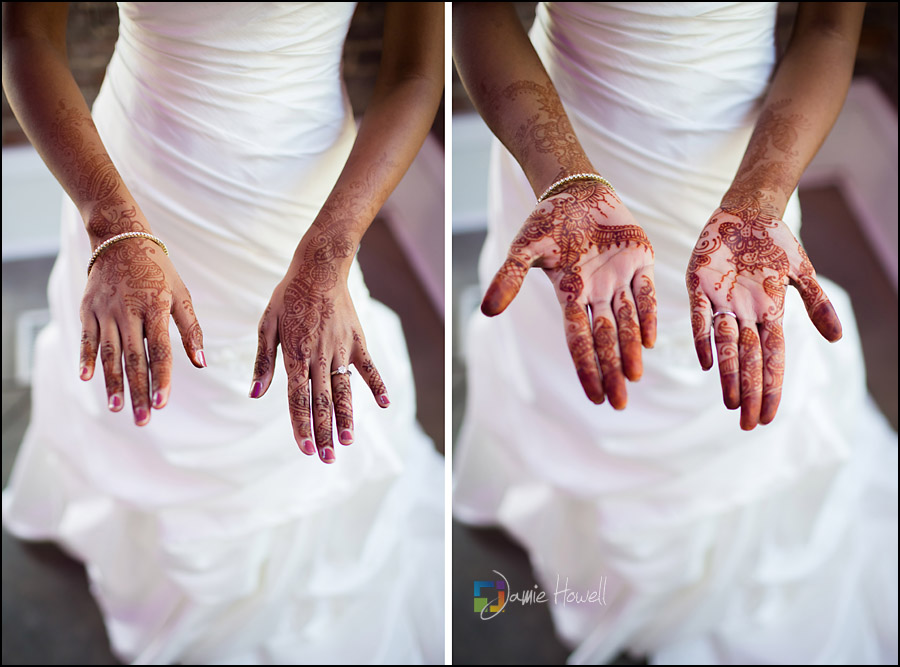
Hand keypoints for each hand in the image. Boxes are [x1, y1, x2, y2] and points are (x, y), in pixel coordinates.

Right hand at [79, 237, 205, 424]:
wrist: (121, 239)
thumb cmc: (158, 271)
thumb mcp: (181, 294)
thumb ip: (191, 329)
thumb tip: (202, 362)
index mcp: (155, 308)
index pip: (160, 350)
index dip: (162, 378)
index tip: (162, 403)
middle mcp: (128, 311)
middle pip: (134, 359)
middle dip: (138, 391)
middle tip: (143, 419)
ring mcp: (105, 310)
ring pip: (108, 353)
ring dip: (112, 382)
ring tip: (117, 408)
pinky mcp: (87, 309)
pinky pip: (86, 337)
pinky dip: (85, 358)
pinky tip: (85, 378)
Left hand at [251, 234, 388, 463]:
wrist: (318, 268)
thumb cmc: (287, 297)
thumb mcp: (267, 326)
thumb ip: (264, 362)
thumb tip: (254, 394)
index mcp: (296, 355)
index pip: (298, 399)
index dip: (301, 426)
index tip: (305, 449)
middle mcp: (320, 356)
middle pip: (322, 402)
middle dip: (323, 432)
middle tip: (326, 458)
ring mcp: (341, 350)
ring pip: (345, 390)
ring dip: (347, 418)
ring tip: (348, 442)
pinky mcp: (357, 340)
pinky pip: (369, 367)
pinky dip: (377, 385)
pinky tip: (384, 404)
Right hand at [481, 180, 656, 406]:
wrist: (575, 190)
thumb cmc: (546, 220)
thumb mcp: (523, 249)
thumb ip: (508, 279)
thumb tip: (486, 311)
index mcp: (569, 295)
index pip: (577, 340)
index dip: (585, 368)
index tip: (594, 397)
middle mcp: (595, 294)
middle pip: (605, 341)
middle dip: (611, 372)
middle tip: (618, 403)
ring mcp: (618, 279)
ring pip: (628, 324)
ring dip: (631, 351)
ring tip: (635, 379)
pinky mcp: (640, 261)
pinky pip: (646, 295)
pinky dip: (649, 316)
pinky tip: (651, 342)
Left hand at [686, 207, 841, 429]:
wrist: (747, 212)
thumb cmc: (774, 243)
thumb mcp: (802, 272)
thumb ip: (817, 305)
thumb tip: (838, 339)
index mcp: (769, 314)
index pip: (773, 359)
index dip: (771, 388)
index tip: (768, 417)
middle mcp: (745, 314)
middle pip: (750, 360)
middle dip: (750, 392)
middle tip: (746, 425)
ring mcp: (721, 302)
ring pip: (727, 346)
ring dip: (730, 374)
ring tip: (731, 403)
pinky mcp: (699, 286)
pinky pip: (700, 317)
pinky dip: (703, 338)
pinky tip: (705, 362)